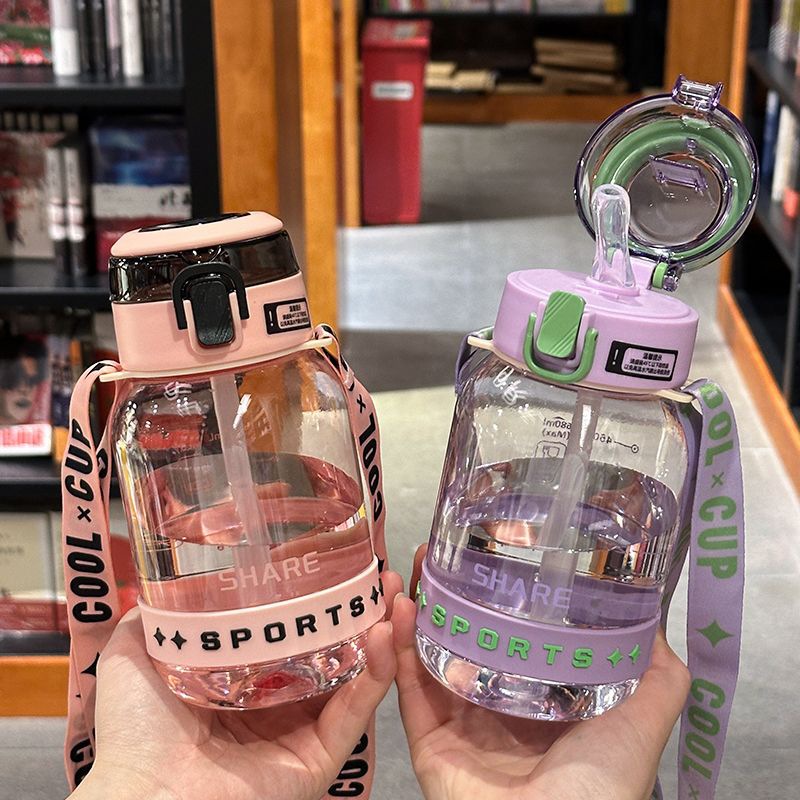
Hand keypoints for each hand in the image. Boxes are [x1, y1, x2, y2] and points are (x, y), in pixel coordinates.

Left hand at [71, 570, 402, 799]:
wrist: (145, 792)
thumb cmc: (135, 731)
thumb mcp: (136, 655)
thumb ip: (156, 619)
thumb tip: (161, 583)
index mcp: (242, 684)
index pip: (293, 636)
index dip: (318, 601)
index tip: (338, 562)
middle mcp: (278, 706)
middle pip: (333, 652)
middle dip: (361, 611)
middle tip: (381, 574)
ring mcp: (301, 732)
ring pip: (354, 677)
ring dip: (381, 634)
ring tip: (395, 595)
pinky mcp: (319, 758)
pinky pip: (355, 711)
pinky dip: (376, 674)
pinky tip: (384, 635)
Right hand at [393, 546, 689, 799]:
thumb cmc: (603, 779)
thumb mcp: (644, 719)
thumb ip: (658, 675)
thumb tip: (651, 618)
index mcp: (542, 700)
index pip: (511, 636)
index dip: (496, 596)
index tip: (487, 552)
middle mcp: (498, 707)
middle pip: (463, 639)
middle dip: (447, 594)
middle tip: (437, 552)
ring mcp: (460, 724)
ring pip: (429, 655)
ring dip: (416, 611)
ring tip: (412, 565)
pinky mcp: (429, 741)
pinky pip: (408, 689)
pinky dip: (396, 650)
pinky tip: (397, 611)